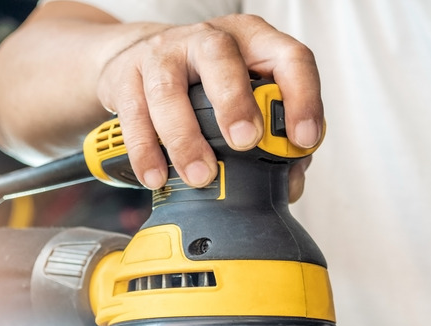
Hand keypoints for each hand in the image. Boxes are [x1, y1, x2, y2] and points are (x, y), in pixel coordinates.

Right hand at [96, 14, 323, 189]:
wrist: (142, 59)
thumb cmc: (207, 84)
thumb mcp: (247, 96)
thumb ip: (275, 136)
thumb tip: (288, 182)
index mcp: (253, 42)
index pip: (289, 58)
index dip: (302, 98)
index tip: (303, 140)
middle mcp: (209, 38)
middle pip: (221, 57)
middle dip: (234, 102)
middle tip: (244, 142)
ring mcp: (165, 53)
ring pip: (169, 88)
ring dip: (185, 136)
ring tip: (200, 175)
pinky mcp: (127, 74)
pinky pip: (134, 113)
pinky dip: (145, 149)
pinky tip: (157, 175)